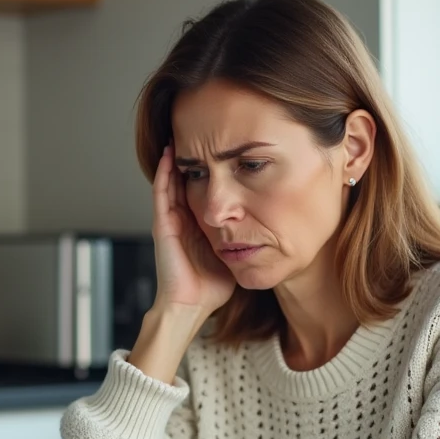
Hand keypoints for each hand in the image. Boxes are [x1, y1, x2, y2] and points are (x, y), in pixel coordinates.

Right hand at [151, 145, 235, 317]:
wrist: (191, 306)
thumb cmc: (212, 287)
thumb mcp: (236, 253)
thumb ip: (248, 237)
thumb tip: (277, 225)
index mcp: (199, 224)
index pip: (203, 188)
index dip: (210, 168)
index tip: (221, 147)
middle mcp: (183, 219)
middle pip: (186, 180)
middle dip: (193, 158)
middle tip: (199, 132)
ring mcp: (171, 220)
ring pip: (171, 181)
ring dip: (175, 159)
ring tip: (181, 134)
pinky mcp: (163, 225)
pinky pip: (161, 193)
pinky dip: (163, 174)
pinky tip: (168, 156)